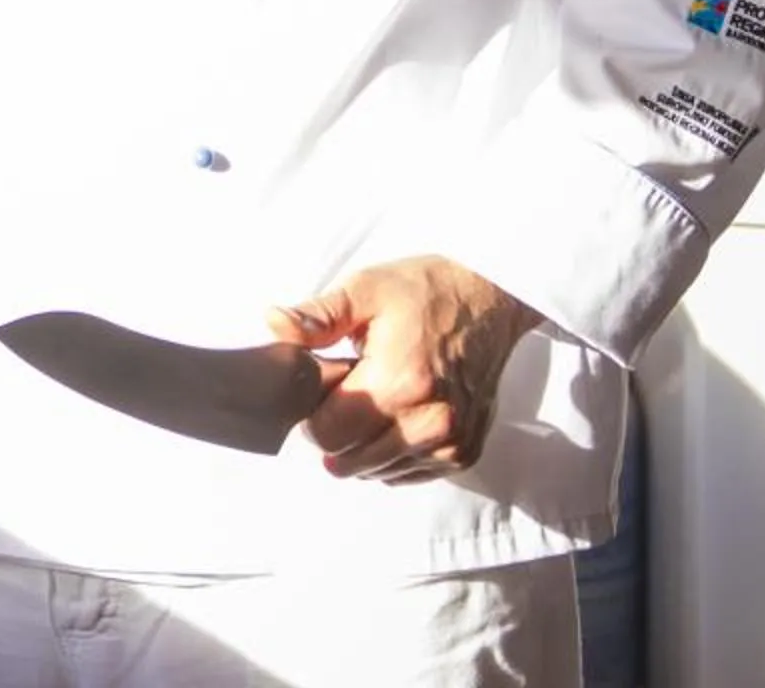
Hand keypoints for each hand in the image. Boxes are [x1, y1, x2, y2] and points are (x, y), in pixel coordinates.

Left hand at [268, 257, 542, 484]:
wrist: (490, 298)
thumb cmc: (423, 291)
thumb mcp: (364, 289)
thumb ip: (317, 316)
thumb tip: (274, 323)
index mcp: (399, 382)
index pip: (327, 433)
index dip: (311, 413)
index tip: (322, 388)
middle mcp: (429, 422)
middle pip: (349, 460)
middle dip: (334, 431)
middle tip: (345, 393)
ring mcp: (451, 442)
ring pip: (376, 472)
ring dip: (361, 447)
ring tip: (374, 400)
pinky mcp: (464, 452)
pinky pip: (407, 474)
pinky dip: (390, 456)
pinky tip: (392, 419)